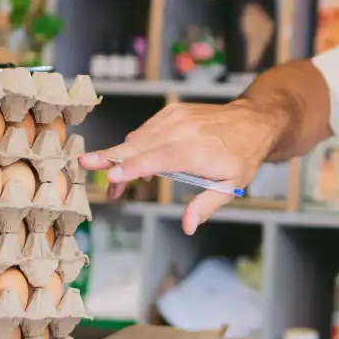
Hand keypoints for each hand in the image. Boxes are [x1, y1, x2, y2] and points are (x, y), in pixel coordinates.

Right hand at [78, 99, 275, 233]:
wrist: (254, 120)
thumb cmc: (244, 156)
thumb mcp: (232, 185)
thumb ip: (206, 205)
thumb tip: (187, 226)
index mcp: (196, 151)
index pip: (156, 160)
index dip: (131, 169)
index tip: (110, 178)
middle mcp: (183, 131)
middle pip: (138, 145)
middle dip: (110, 157)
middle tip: (85, 166)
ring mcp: (176, 118)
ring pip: (138, 138)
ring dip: (121, 157)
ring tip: (115, 181)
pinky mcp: (173, 112)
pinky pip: (146, 129)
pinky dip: (137, 145)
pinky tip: (139, 162)